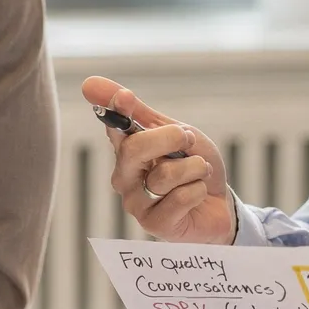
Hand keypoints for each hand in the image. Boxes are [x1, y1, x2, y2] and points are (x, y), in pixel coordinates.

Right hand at [81, 75, 234, 244]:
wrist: (220, 204)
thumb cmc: (193, 167)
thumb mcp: (175, 133)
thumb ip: (139, 112)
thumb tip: (89, 84)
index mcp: (126, 150)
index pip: (114, 125)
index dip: (117, 109)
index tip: (126, 97)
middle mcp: (124, 176)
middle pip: (135, 148)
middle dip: (170, 138)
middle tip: (188, 138)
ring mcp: (136, 203)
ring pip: (166, 173)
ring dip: (195, 168)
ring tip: (199, 174)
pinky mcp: (155, 225)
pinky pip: (182, 197)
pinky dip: (199, 190)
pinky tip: (197, 195)